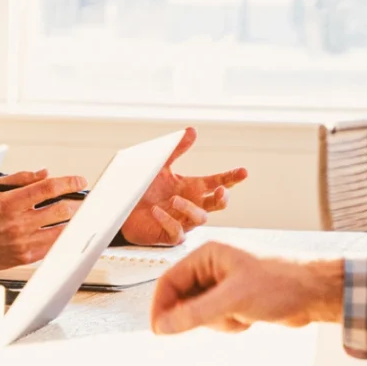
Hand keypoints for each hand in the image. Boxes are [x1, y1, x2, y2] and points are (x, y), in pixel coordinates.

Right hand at [0, 170, 89, 269]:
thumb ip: (20, 180)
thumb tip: (44, 173)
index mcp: (10, 202)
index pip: (48, 188)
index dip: (69, 182)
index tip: (79, 180)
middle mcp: (19, 223)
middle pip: (61, 209)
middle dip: (76, 202)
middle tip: (81, 199)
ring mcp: (22, 242)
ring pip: (61, 230)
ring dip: (72, 221)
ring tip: (75, 215)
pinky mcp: (23, 257)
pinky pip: (51, 247)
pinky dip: (60, 237)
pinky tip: (60, 230)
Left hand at [120, 127, 248, 245]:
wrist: (123, 207)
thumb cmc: (144, 188)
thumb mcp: (160, 165)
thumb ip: (176, 149)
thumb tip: (192, 130)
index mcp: (193, 187)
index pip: (218, 182)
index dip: (232, 178)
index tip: (243, 172)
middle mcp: (192, 205)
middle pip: (217, 204)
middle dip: (223, 198)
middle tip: (222, 191)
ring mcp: (183, 221)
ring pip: (200, 219)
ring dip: (190, 209)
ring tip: (174, 199)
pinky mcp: (170, 235)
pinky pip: (177, 232)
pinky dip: (168, 221)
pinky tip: (157, 211)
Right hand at [149, 242, 342, 334]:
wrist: (316, 293)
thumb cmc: (281, 283)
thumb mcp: (233, 299)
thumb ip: (195, 313)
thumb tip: (163, 326)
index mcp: (208, 255)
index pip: (169, 280)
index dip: (161, 306)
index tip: (159, 330)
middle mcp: (214, 267)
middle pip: (182, 297)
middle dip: (197, 316)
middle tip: (212, 323)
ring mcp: (225, 283)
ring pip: (199, 311)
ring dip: (216, 322)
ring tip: (239, 317)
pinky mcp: (236, 299)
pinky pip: (217, 317)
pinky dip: (229, 324)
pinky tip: (248, 319)